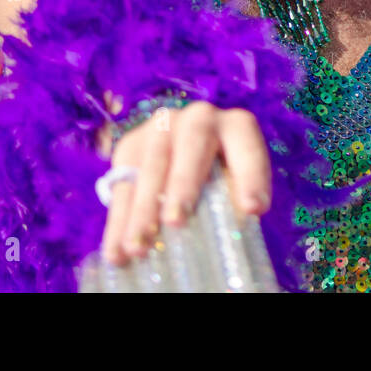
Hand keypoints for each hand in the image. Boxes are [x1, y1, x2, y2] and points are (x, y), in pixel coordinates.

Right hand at [100, 102, 270, 265]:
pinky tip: (117, 251)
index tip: (252, 209)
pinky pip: (122, 183)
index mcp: (236, 126)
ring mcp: (160, 128)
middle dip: (182, 183)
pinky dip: (118, 221)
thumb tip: (243, 217)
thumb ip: (240, 197)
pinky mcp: (131, 145)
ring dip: (142, 209)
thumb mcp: (238, 182)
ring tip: (138, 247)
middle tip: (176, 221)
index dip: (251, 176)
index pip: (247, 146)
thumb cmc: (222, 178)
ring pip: (150, 165)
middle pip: (191, 145)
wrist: (183, 156)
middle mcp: (199, 118)